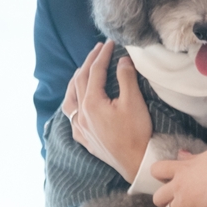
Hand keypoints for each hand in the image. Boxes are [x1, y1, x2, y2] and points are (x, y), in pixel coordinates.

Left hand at [61, 40, 151, 181]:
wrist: (136, 162)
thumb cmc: (136, 132)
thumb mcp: (134, 102)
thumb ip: (126, 77)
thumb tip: (122, 60)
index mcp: (92, 102)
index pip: (95, 71)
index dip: (102, 55)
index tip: (109, 43)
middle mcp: (81, 114)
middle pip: (80, 81)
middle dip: (88, 62)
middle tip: (97, 49)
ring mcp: (80, 128)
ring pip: (69, 99)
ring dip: (75, 82)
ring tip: (82, 71)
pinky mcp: (84, 139)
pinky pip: (71, 117)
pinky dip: (73, 104)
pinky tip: (77, 104)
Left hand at [151, 148, 206, 206]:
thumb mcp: (206, 156)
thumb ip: (191, 158)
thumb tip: (182, 155)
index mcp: (181, 169)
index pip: (156, 170)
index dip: (158, 175)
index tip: (164, 178)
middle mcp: (179, 187)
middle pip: (157, 198)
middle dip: (163, 199)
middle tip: (172, 198)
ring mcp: (186, 203)